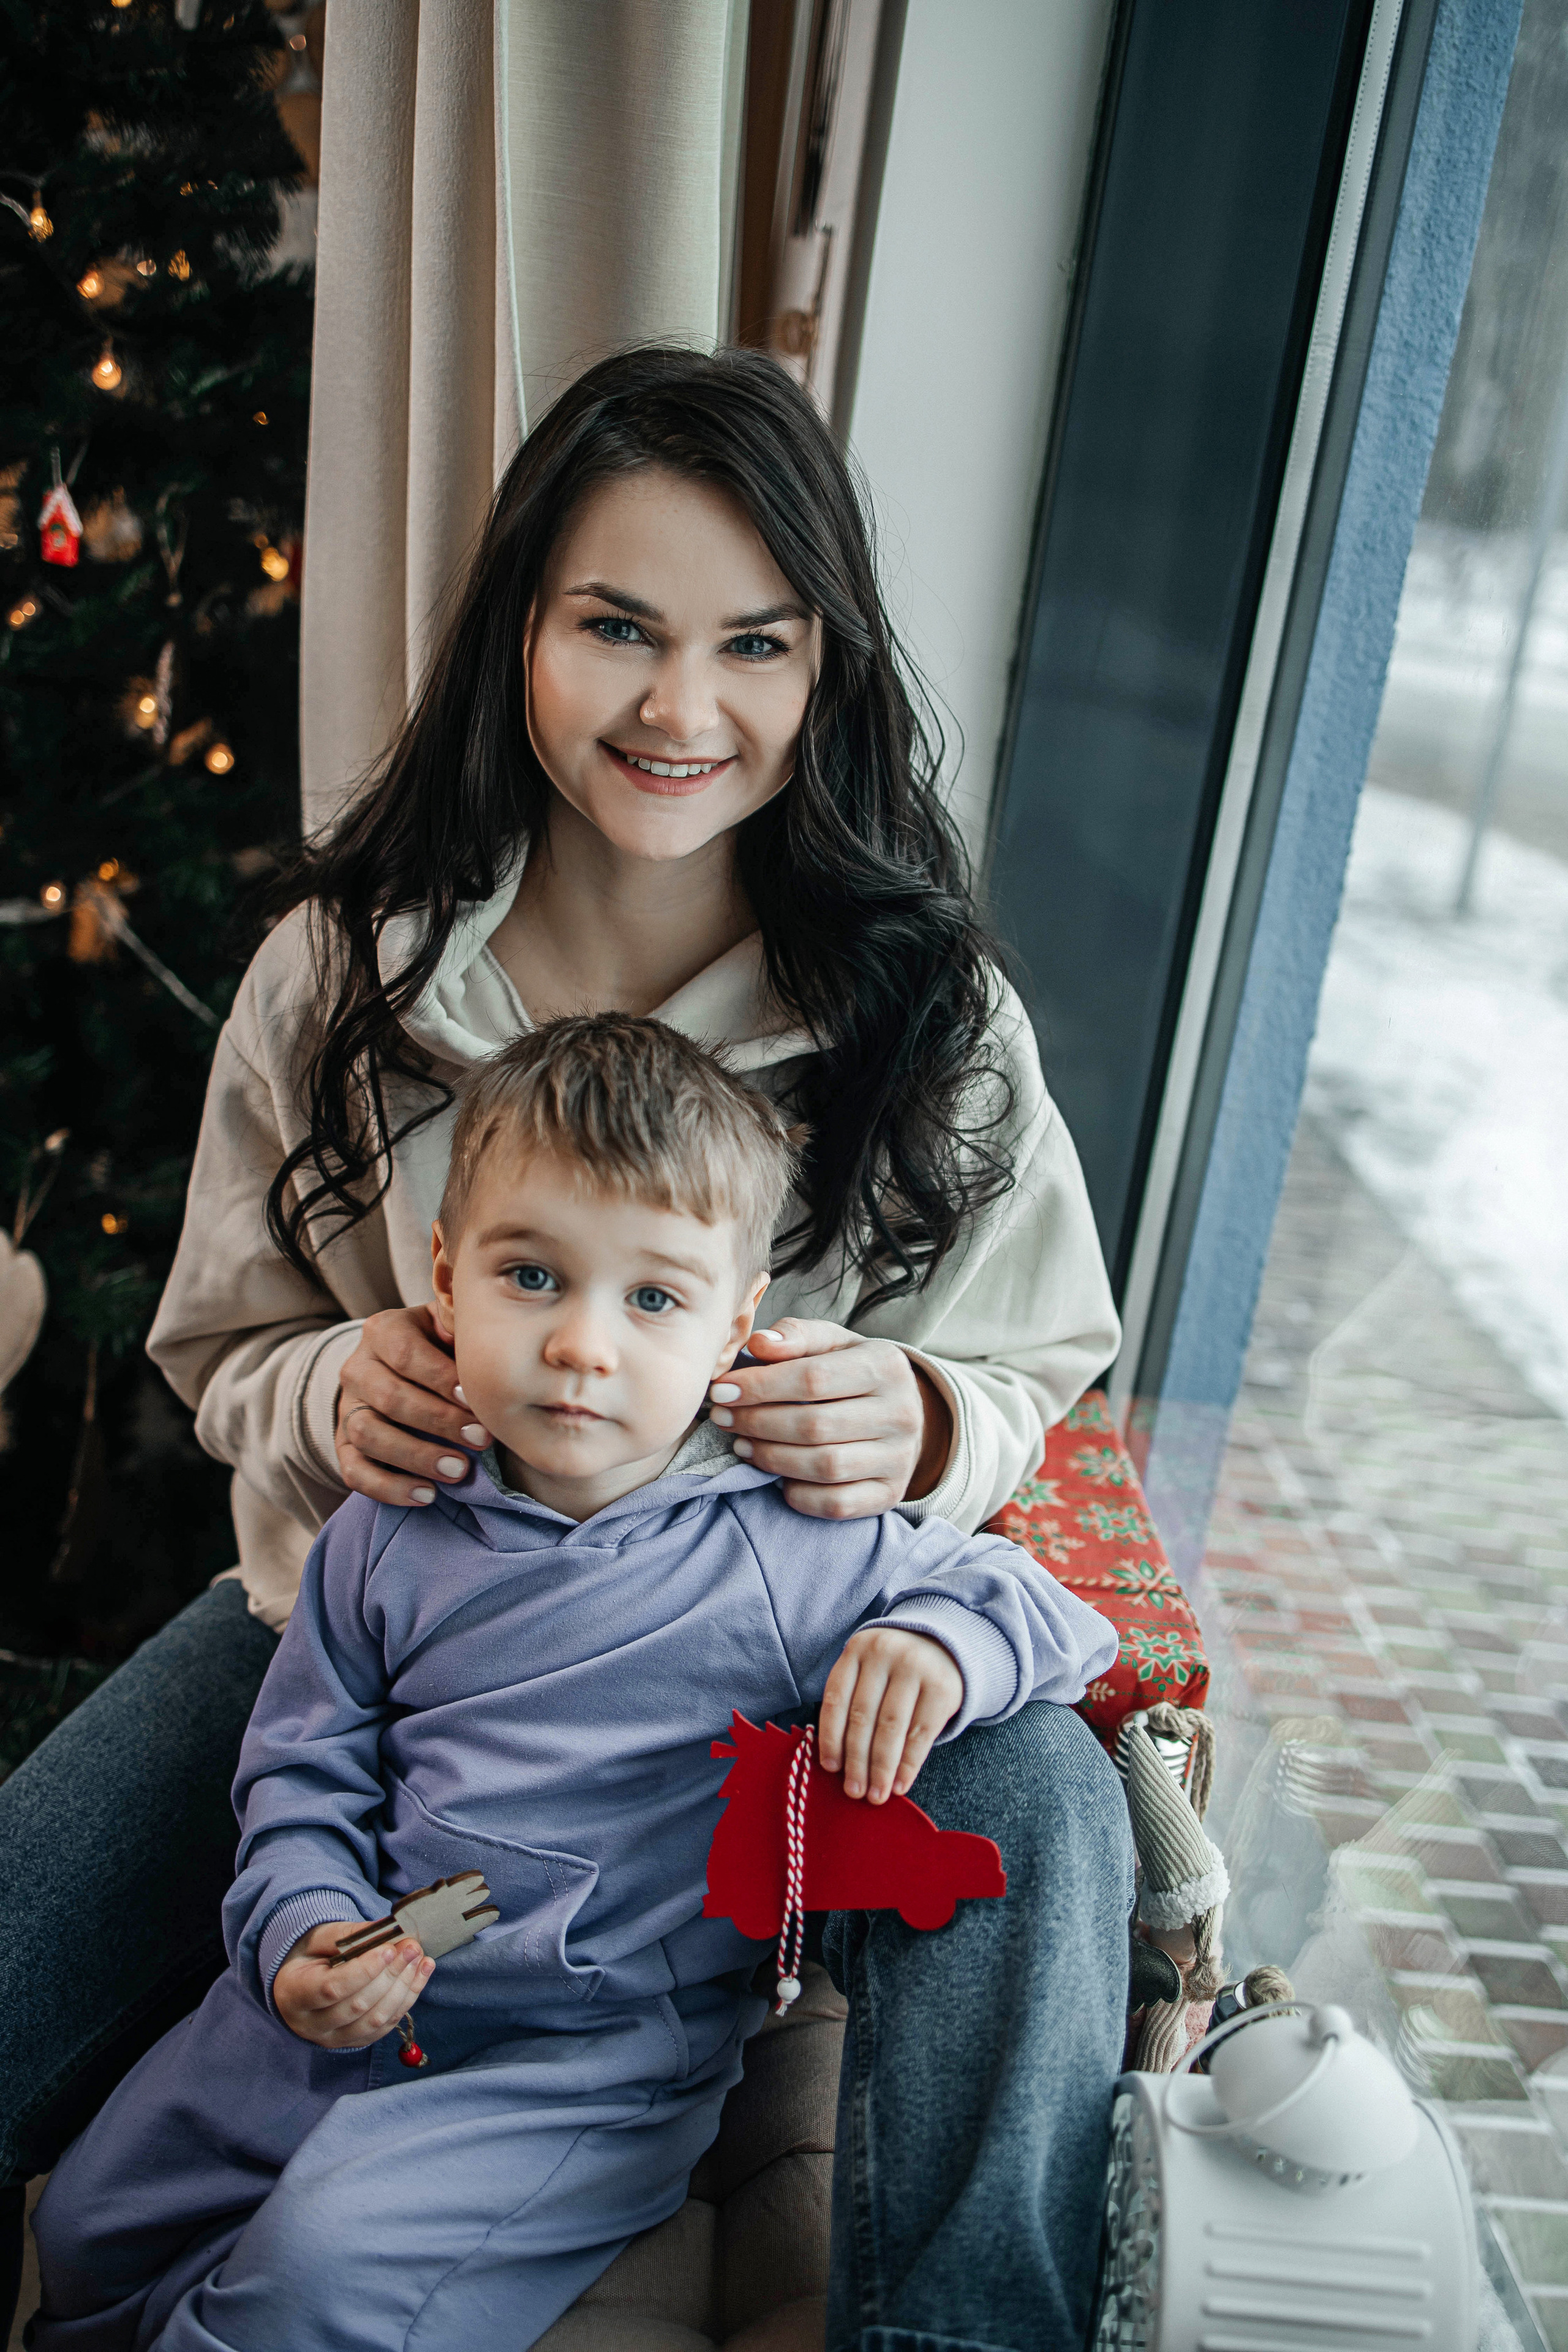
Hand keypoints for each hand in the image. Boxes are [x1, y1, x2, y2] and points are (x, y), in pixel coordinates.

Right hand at [272, 1924, 434, 2048]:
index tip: (389, 1949)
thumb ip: (350, 1935)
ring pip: (374, 2021)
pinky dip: (406, 2001)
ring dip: (403, 1989)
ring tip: (420, 1959)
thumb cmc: (309, 1955)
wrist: (299, 1982)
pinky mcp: (353, 2043)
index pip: (331, 1989)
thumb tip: (388, 1929)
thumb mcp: (319, 1938)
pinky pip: (384, 2028)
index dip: (364, 1971)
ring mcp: (332, 2039)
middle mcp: (311, 2025)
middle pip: (357, 2006)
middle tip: (411, 1947)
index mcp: (294, 1994)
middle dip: (390, 1975)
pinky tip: (421, 1975)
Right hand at [335, 1305, 490, 1507]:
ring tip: (458, 1471)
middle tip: (481, 1440)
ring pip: (368, 1435)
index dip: (441, 1378)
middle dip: (439, 1421)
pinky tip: (427, 1495)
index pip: (405, 1353)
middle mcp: (357, 1368)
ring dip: (416, 1456)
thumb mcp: (450, 1328)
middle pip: (389, 1397)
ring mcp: (347, 1408)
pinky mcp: (343, 1445)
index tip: (475, 1400)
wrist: (400, 1371)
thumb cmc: (441, 1348)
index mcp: (383, 1331)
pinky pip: (354, 1471)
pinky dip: (389, 1488)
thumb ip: (462, 1332)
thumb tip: (479, 1350)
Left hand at [707, 1320, 951, 1518]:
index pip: (812, 1378)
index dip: (760, 1386)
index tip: (721, 1390)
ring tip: (741, 1444)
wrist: (901, 1412)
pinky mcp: (890, 1493)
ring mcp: (899, 1458)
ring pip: (824, 1467)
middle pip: (815, 1425)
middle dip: (757, 1423)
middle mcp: (901, 1413)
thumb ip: (795, 1335)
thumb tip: (758, 1344)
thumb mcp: (831, 1342)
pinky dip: (798, 1493)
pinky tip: (776, 1476)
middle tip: (722, 1418)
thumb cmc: (852, 1371)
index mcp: (886, 1365)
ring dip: (771, 1458)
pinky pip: (836, 1503)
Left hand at [818, 1627, 962, 1802]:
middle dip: (857, 1761)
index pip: (836, 1699)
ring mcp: (915, 1667)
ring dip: (881, 1768)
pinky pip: (921, 1734)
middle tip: (854, 1792)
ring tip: (876, 1795)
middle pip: (863, 1717)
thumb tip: (836, 1762)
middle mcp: (884, 1653)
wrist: (943, 1644)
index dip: (831, 1737)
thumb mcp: (868, 1670)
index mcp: (857, 1650)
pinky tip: (900, 1785)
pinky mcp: (942, 1687)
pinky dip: (909, 1764)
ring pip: (891, 1728)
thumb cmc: (893, 1669)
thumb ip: (851, 1702)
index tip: (831, 1769)